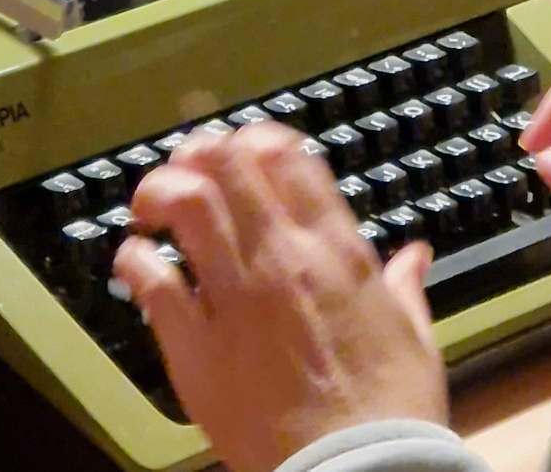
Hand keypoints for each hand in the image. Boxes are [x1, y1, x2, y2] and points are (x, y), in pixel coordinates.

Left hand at [111, 122, 446, 471]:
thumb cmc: (390, 411)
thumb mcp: (414, 335)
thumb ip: (405, 286)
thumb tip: (414, 257)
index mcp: (339, 252)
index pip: (289, 156)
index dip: (258, 139)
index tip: (246, 150)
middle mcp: (284, 261)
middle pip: (229, 163)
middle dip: (201, 152)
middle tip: (189, 167)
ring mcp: (236, 300)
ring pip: (187, 204)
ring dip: (162, 189)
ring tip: (154, 205)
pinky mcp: (197, 348)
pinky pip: (152, 281)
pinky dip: (136, 259)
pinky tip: (135, 260)